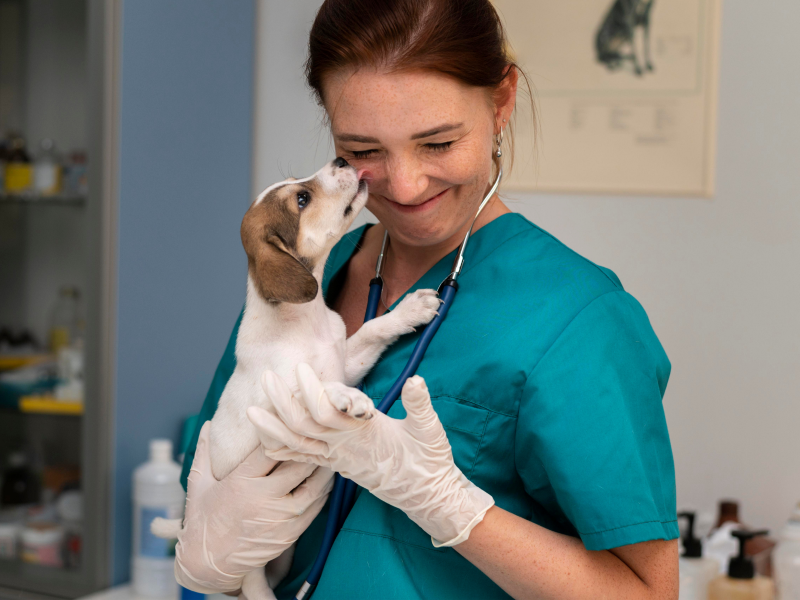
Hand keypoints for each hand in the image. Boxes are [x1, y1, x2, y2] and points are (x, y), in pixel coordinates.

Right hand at [174, 421, 333, 592]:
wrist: (208, 565)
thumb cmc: (202, 521)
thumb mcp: (198, 485)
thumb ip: (204, 452)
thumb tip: (206, 424)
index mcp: (240, 482)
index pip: (269, 449)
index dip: (283, 432)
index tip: (291, 419)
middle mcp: (262, 498)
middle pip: (297, 464)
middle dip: (309, 447)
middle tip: (319, 432)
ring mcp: (279, 517)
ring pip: (312, 485)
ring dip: (322, 467)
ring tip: (328, 451)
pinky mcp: (290, 532)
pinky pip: (315, 506)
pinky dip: (323, 490)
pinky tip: (325, 477)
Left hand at [246, 364, 493, 546]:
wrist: (426, 494)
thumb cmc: (429, 460)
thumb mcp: (430, 429)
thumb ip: (420, 405)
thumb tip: (416, 380)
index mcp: (363, 434)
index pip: (328, 412)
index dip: (312, 391)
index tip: (300, 367)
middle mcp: (344, 448)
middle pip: (303, 426)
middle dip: (282, 402)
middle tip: (266, 377)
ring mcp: (337, 459)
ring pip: (296, 445)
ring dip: (273, 426)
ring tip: (252, 410)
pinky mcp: (336, 465)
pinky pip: (302, 459)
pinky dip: (282, 449)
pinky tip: (266, 441)